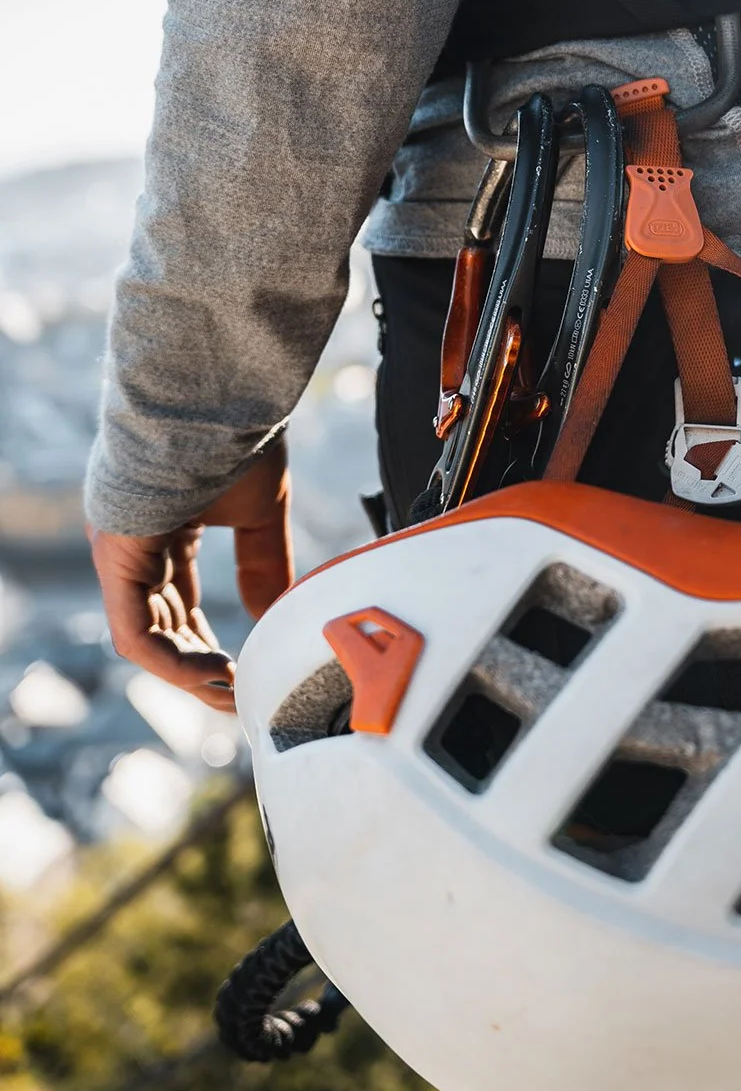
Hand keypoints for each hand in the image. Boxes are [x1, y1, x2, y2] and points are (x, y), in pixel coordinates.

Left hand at [90, 440, 293, 711]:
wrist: (215, 393)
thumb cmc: (235, 435)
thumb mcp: (259, 512)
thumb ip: (264, 564)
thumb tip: (273, 613)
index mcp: (163, 531)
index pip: (177, 605)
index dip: (209, 644)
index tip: (244, 671)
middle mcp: (132, 546)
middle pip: (160, 628)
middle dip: (199, 669)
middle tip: (238, 698)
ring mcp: (120, 553)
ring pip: (144, 637)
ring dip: (187, 674)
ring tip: (230, 692)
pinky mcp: (116, 558)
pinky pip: (134, 632)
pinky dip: (171, 663)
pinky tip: (214, 672)